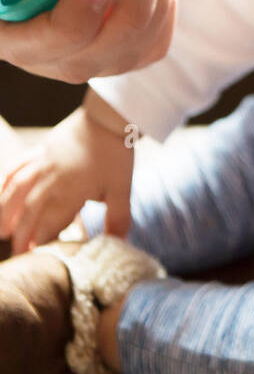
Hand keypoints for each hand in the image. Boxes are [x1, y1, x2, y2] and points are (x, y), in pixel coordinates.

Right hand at [0, 102, 133, 253]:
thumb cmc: (116, 155)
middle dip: (21, 235)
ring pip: (16, 189)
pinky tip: (2, 192)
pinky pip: (17, 166)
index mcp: (70, 192)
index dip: (42, 241)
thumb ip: (118, 219)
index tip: (37, 257)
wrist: (109, 117)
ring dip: (5, 211)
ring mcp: (42, 163)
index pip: (50, 224)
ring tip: (0, 231)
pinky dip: (6, 181)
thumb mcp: (122, 190)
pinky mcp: (40, 149)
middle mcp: (51, 179)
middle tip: (17, 253)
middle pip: (29, 211)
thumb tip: (117, 244)